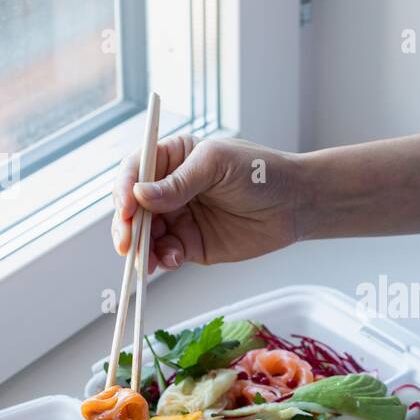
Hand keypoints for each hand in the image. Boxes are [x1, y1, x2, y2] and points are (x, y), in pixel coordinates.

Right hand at [112, 134, 304, 270]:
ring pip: (146, 235)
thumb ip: (179, 182)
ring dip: (141, 248)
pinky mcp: (192, 244)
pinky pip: (167, 254)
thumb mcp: (217, 165)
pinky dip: (163, 259)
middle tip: (127, 243)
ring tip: (147, 259)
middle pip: (133, 207)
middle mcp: (170, 188)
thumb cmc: (261, 173)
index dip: (124, 189)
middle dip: (126, 226)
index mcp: (173, 158)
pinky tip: (172, 260)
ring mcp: (179, 217)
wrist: (296, 204)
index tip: (125, 208)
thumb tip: (140, 196)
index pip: (135, 171)